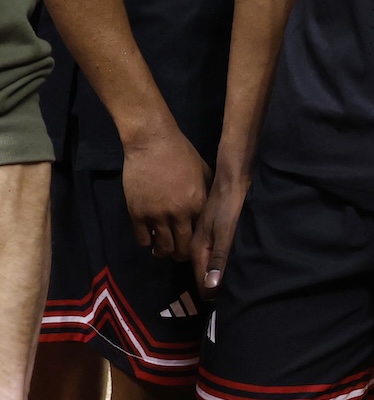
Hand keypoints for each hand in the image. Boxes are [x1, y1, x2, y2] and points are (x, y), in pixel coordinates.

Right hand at [120, 119, 210, 259]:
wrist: (153, 144)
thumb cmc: (181, 154)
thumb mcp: (203, 173)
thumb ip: (207, 194)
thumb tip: (210, 210)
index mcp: (198, 204)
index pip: (201, 236)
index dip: (198, 246)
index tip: (196, 249)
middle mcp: (179, 214)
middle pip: (181, 248)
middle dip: (180, 255)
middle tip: (177, 254)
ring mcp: (157, 215)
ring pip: (162, 248)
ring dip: (163, 251)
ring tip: (162, 248)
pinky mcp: (138, 214)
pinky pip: (142, 239)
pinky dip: (147, 241)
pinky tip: (149, 237)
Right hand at [190, 168, 250, 297]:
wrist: (233, 179)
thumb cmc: (229, 204)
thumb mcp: (225, 231)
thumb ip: (219, 258)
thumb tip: (211, 287)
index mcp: (197, 249)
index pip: (202, 282)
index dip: (214, 292)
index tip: (233, 299)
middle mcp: (198, 248)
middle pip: (206, 276)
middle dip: (219, 286)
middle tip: (241, 291)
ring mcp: (206, 241)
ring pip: (212, 267)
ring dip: (224, 275)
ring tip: (243, 280)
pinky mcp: (215, 235)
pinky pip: (218, 256)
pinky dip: (226, 263)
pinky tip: (239, 264)